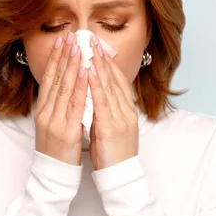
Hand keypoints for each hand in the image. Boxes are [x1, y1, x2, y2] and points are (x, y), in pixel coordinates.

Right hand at [34, 32, 88, 165]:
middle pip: (55, 78)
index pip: (48, 78)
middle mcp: (46, 112)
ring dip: (72, 65)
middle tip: (71, 36)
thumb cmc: (57, 151)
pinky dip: (80, 86)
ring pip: (64, 87)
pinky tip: (86, 73)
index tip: (61, 41)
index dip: (55, 58)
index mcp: (43, 109)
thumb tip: (65, 87)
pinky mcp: (65, 130)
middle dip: (64, 55)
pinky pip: (74, 104)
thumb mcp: (53, 124)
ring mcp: (54, 121)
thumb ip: (57, 106)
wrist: (53, 175)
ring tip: (79, 47)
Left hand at [87, 36, 138, 170]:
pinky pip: (103, 102)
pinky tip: (88, 72)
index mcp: (126, 111)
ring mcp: (121, 118)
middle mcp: (126, 111)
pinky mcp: (112, 127)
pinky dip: (96, 85)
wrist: (120, 177)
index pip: (118, 81)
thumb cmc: (113, 154)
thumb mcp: (111, 127)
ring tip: (89, 48)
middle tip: (92, 38)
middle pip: (114, 79)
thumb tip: (95, 96)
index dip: (108, 62)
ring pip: (109, 86)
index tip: (97, 47)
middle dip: (102, 57)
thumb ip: (106, 111)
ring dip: (98, 65)